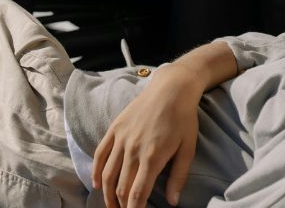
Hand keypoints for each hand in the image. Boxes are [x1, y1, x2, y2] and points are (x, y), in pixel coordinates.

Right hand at [93, 65, 203, 207]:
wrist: (171, 88)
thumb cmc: (183, 119)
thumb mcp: (188, 148)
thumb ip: (178, 177)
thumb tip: (172, 202)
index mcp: (153, 156)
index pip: (137, 194)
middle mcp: (133, 149)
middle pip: (121, 188)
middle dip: (121, 206)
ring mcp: (121, 138)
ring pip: (108, 174)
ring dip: (108, 194)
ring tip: (113, 206)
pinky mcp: (115, 128)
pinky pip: (100, 154)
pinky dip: (96, 172)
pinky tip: (97, 184)